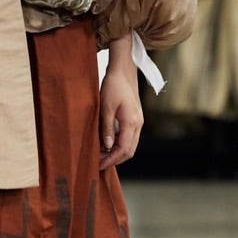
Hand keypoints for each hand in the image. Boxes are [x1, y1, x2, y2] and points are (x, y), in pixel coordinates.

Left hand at [100, 35, 143, 168]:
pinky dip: (120, 145)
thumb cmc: (113, 86)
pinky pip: (130, 138)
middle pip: (129, 151)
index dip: (111, 159)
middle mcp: (138, 124)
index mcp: (131, 122)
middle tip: (99, 164)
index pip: (123, 149)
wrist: (123, 72)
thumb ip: (107, 128)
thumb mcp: (106, 107)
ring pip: (131, 145)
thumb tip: (107, 146)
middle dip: (115, 160)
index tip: (99, 165)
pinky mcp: (136, 119)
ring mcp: (139, 122)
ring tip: (101, 156)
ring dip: (117, 153)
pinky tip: (108, 145)